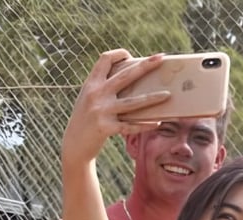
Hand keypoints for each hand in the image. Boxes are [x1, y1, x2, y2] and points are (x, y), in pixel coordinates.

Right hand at [61, 50, 169, 164]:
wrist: (74, 143)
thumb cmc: (86, 118)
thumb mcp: (89, 97)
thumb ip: (103, 87)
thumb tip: (130, 78)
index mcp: (91, 83)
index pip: (105, 59)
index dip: (119, 54)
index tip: (131, 55)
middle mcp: (96, 94)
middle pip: (125, 76)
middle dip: (145, 65)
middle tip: (161, 58)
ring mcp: (101, 111)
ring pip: (132, 102)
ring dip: (152, 98)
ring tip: (168, 95)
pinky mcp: (106, 128)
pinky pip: (131, 126)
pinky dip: (145, 125)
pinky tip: (158, 122)